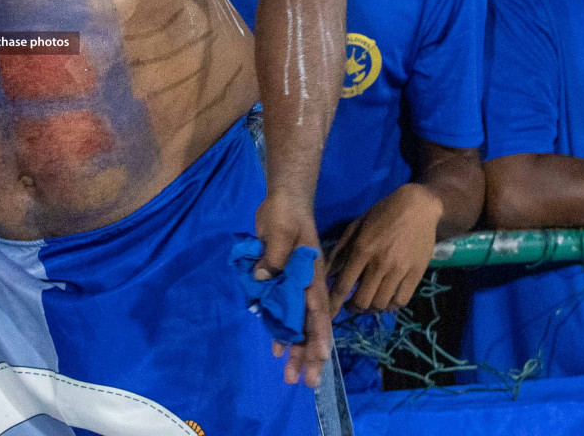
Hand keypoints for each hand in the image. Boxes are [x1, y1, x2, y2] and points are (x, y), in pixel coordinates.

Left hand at [255, 193, 329, 386]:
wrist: (283, 201)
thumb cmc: (287, 214)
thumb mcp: (281, 230)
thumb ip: (274, 256)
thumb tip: (263, 278)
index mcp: (312, 276)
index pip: (318, 310)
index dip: (319, 334)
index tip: (320, 357)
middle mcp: (307, 286)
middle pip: (310, 326)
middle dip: (309, 355)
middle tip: (307, 383)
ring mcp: (295, 286)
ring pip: (297, 325)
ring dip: (295, 350)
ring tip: (290, 377)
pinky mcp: (282, 283)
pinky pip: (282, 313)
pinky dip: (280, 332)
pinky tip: (277, 349)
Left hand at [326, 183, 442, 314]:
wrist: (417, 207)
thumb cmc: (381, 215)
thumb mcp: (355, 227)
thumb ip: (340, 252)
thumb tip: (326, 275)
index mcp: (361, 250)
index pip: (343, 285)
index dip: (334, 303)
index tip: (330, 313)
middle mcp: (379, 263)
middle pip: (363, 301)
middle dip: (353, 308)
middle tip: (351, 305)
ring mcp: (399, 270)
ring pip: (381, 304)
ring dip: (371, 309)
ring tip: (367, 303)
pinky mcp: (416, 274)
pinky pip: (401, 301)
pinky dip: (390, 306)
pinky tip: (385, 300)